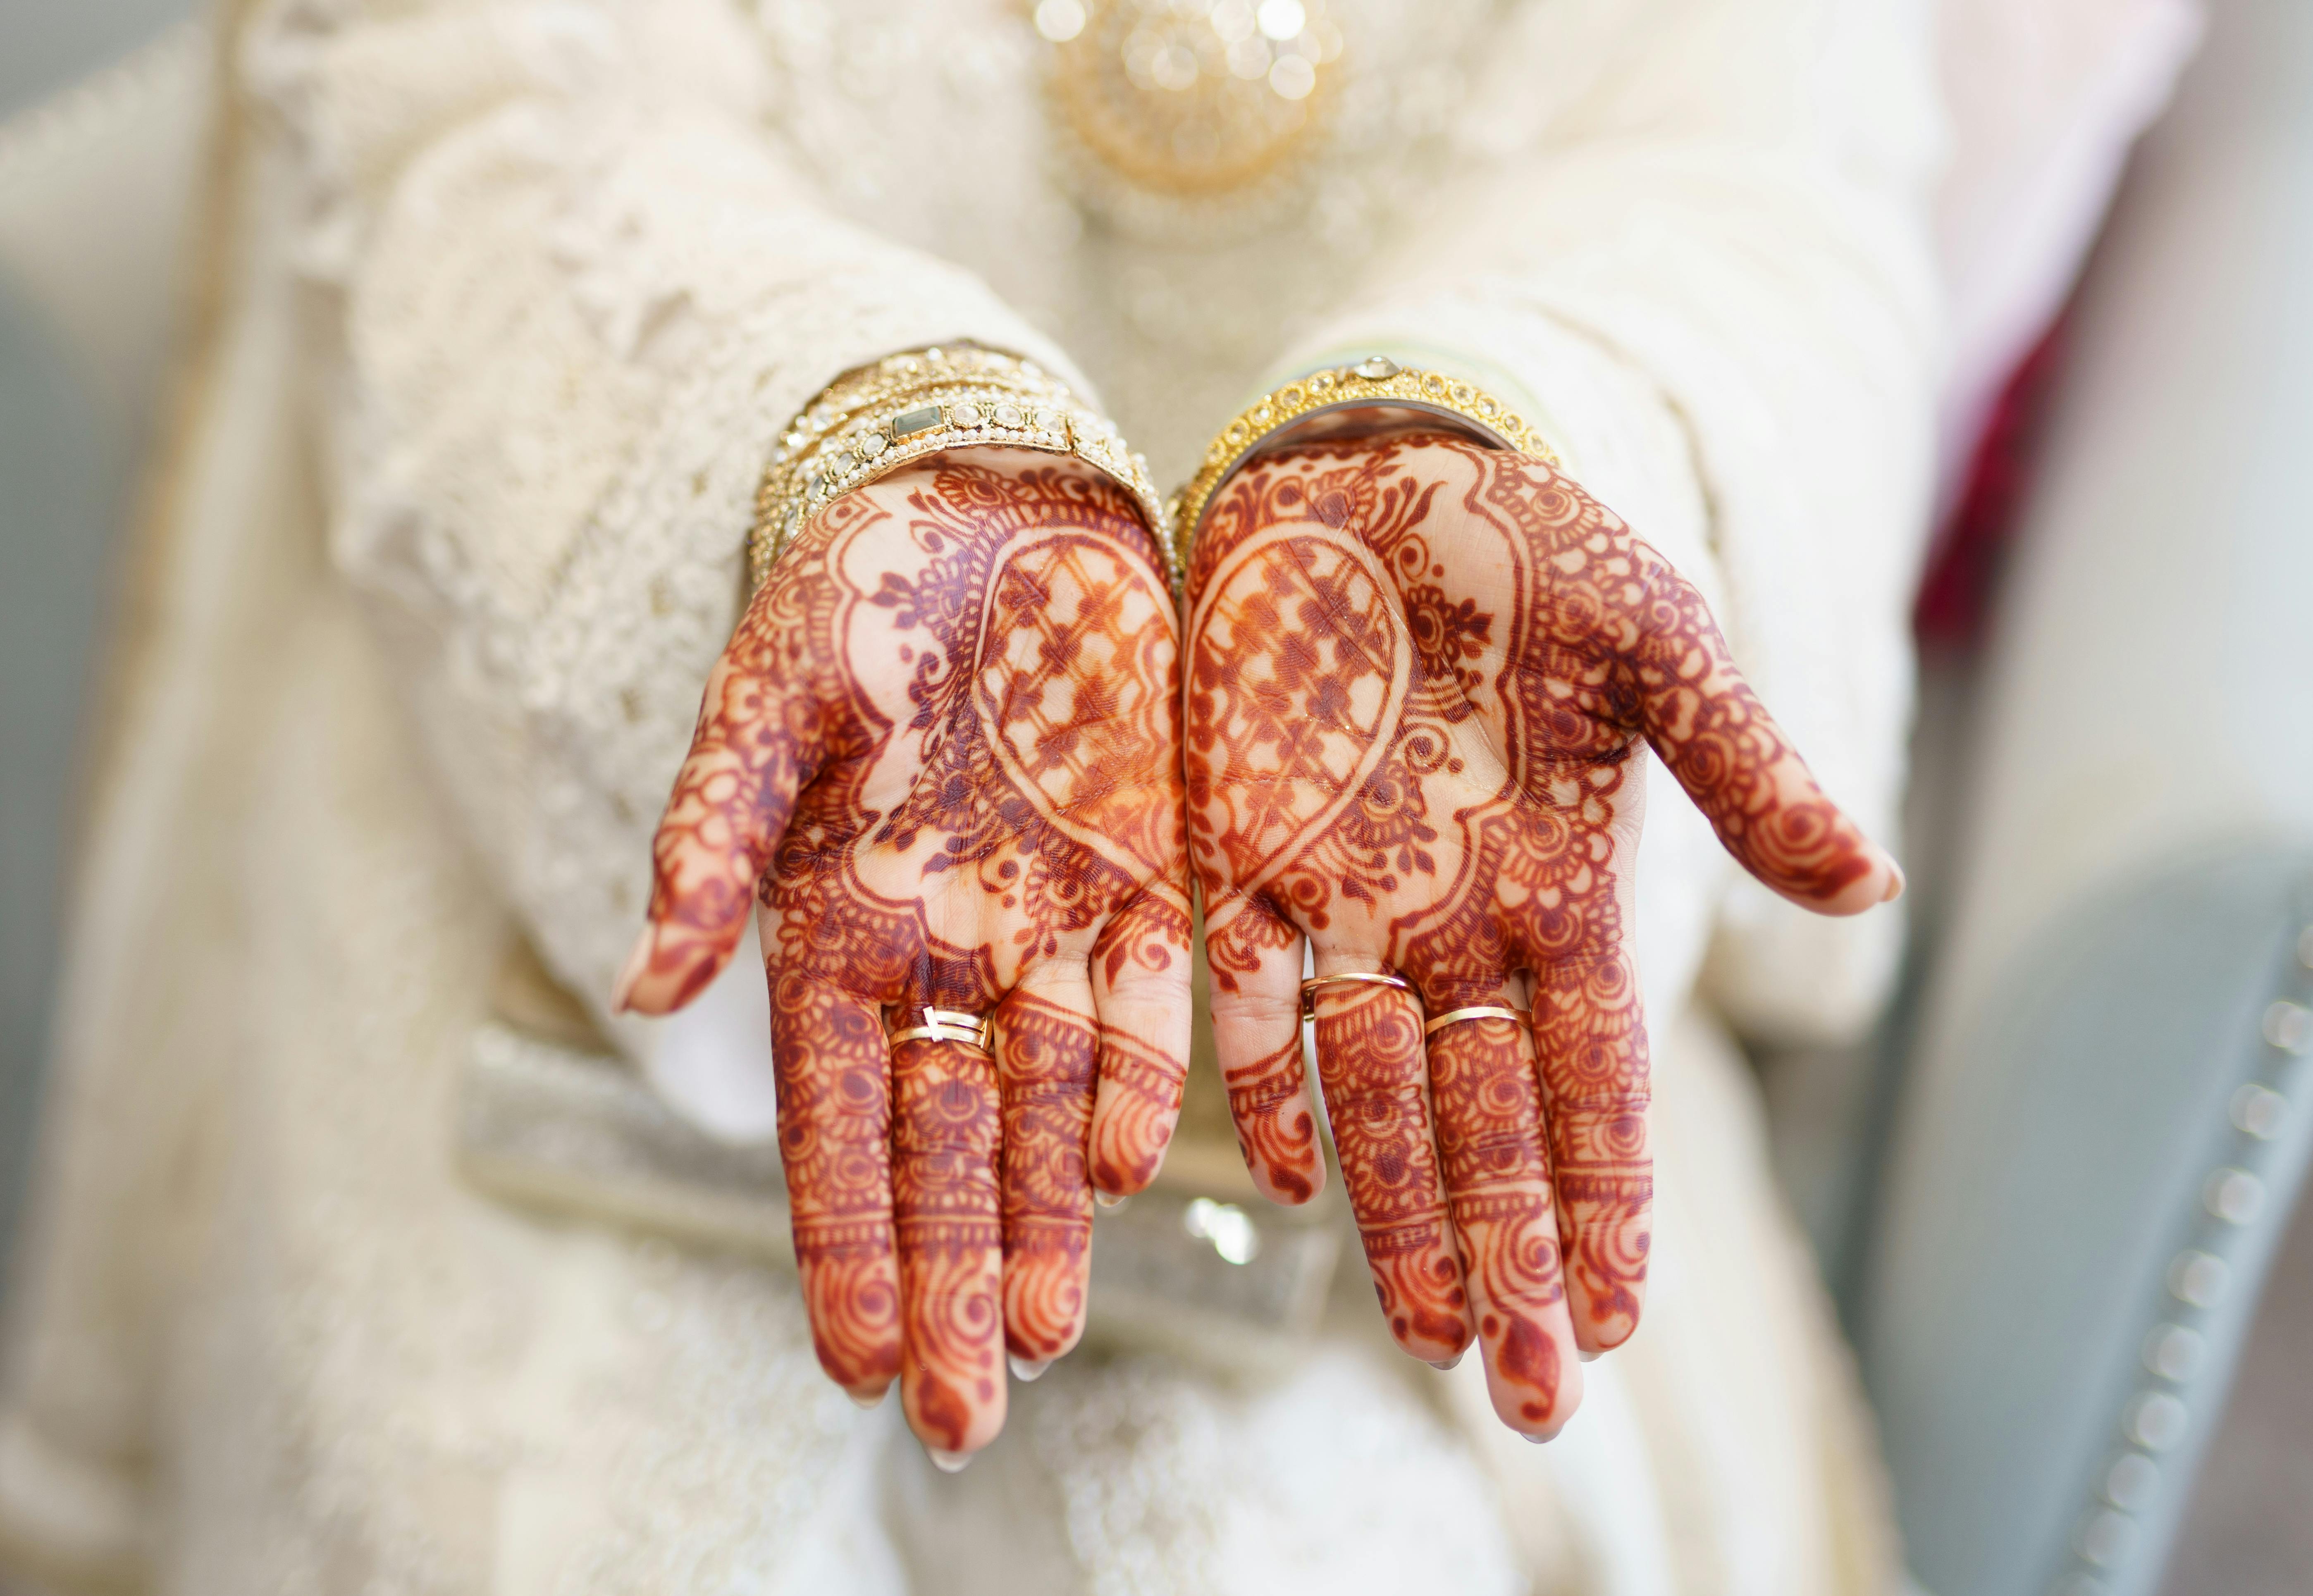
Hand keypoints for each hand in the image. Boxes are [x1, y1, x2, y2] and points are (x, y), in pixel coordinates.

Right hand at [617, 450, 1191, 1459]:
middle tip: (958, 1412)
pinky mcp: (1138, 876)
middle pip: (944, 1146)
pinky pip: (1143, 1004)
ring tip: (1040, 1334)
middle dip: (948, 1276)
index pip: (831, 1120)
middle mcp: (939, 953)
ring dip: (1043, 1220)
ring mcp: (1042, 922)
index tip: (850, 1360)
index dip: (842, 1238)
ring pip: (1043, 1105)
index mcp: (833, 926)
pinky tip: (1128, 1172)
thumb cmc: (855, 591)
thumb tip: (640, 982)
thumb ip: (713, 838)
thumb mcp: (770, 701)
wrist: (990, 501)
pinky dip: (1138, 1083)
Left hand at [1184, 432, 1897, 1437]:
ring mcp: (1346, 901)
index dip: (1608, 1198)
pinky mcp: (1241, 857)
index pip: (1595, 1081)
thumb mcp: (1657, 642)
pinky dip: (1267, 1089)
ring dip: (1402, 1216)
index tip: (1620, 1317)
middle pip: (1489, 1124)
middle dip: (1509, 1255)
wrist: (1377, 462)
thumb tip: (1872, 887)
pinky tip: (1294, 1183)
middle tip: (1528, 1393)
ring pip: (1377, 1097)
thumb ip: (1741, 768)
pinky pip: (1248, 1002)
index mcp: (1564, 887)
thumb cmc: (1531, 540)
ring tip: (1430, 1337)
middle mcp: (1455, 924)